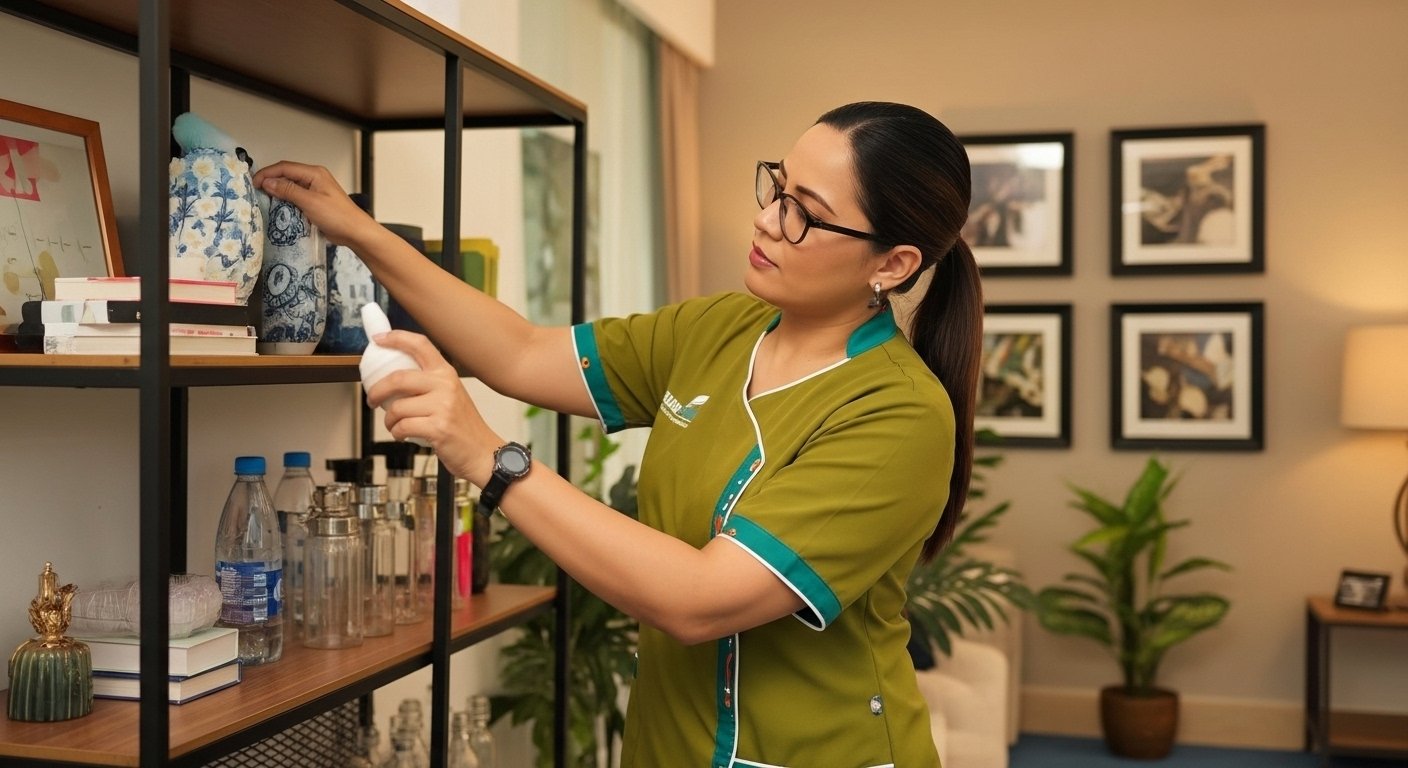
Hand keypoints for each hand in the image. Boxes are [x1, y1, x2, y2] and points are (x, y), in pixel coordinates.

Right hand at [252, 161, 376, 248]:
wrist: (355, 232)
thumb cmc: (338, 216)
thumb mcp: (310, 201)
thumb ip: (288, 190)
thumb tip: (268, 182)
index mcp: (314, 173)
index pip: (285, 167)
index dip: (267, 173)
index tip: (254, 183)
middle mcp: (314, 179)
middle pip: (286, 175)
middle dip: (270, 180)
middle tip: (255, 191)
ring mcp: (315, 190)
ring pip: (290, 187)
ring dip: (277, 191)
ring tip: (263, 198)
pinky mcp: (315, 202)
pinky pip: (296, 197)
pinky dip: (285, 201)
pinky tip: (277, 207)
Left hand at [363, 329, 501, 485]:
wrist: (483, 452)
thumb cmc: (463, 426)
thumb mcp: (451, 395)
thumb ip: (428, 384)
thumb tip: (393, 380)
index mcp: (446, 373)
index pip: (420, 345)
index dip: (396, 338)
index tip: (378, 340)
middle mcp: (445, 385)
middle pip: (398, 378)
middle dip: (378, 391)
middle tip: (373, 399)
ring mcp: (443, 407)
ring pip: (397, 408)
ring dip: (389, 420)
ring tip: (394, 426)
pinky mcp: (438, 428)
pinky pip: (403, 427)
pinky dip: (397, 433)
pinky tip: (403, 435)